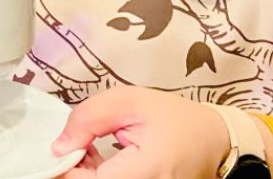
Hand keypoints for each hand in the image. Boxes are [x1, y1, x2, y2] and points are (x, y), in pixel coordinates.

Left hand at [52, 86, 229, 177]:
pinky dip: (99, 176)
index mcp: (146, 170)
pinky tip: (99, 160)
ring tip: (89, 148)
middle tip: (76, 144)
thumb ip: (88, 119)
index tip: (61, 147)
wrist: (213, 140)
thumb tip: (59, 146)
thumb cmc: (174, 118)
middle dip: (74, 169)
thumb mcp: (128, 101)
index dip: (66, 168)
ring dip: (85, 173)